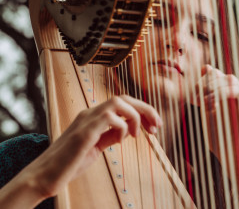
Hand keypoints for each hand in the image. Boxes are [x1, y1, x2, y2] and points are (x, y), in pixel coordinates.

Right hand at [19, 95, 161, 201]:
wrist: (45, 176)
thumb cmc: (70, 162)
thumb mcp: (96, 146)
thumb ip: (109, 135)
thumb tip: (127, 130)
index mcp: (93, 116)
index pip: (122, 103)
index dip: (142, 110)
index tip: (154, 125)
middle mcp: (90, 113)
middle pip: (123, 98)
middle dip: (145, 109)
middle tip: (157, 125)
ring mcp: (86, 120)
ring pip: (118, 102)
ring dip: (135, 116)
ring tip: (137, 134)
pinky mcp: (84, 132)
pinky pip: (110, 118)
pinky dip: (122, 127)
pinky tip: (120, 141)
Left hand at [195, 65, 238, 167]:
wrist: (232, 159)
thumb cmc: (218, 135)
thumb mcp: (208, 112)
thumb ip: (207, 92)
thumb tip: (206, 67)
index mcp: (229, 94)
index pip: (220, 75)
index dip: (205, 80)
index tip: (194, 94)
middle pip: (229, 79)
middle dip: (210, 85)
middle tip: (198, 97)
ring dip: (221, 92)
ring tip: (207, 104)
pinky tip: (231, 102)